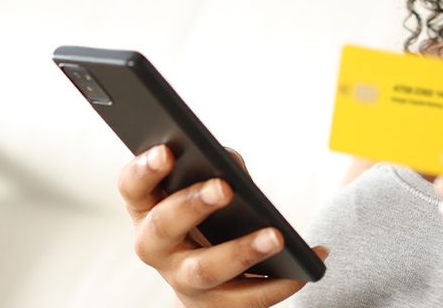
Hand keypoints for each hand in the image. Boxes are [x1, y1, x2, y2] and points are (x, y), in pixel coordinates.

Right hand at [118, 144, 329, 307]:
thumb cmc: (210, 212)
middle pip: (163, 228)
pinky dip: (281, 283)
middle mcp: (156, 247)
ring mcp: (182, 281)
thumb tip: (228, 164)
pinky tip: (309, 261)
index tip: (168, 151)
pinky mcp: (215, 306)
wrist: (210, 277)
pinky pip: (247, 300)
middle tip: (225, 187)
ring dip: (241, 252)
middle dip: (193, 206)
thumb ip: (216, 166)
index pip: (133, 187)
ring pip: (205, 271)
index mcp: (147, 208)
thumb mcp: (207, 183)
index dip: (145, 169)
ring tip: (276, 236)